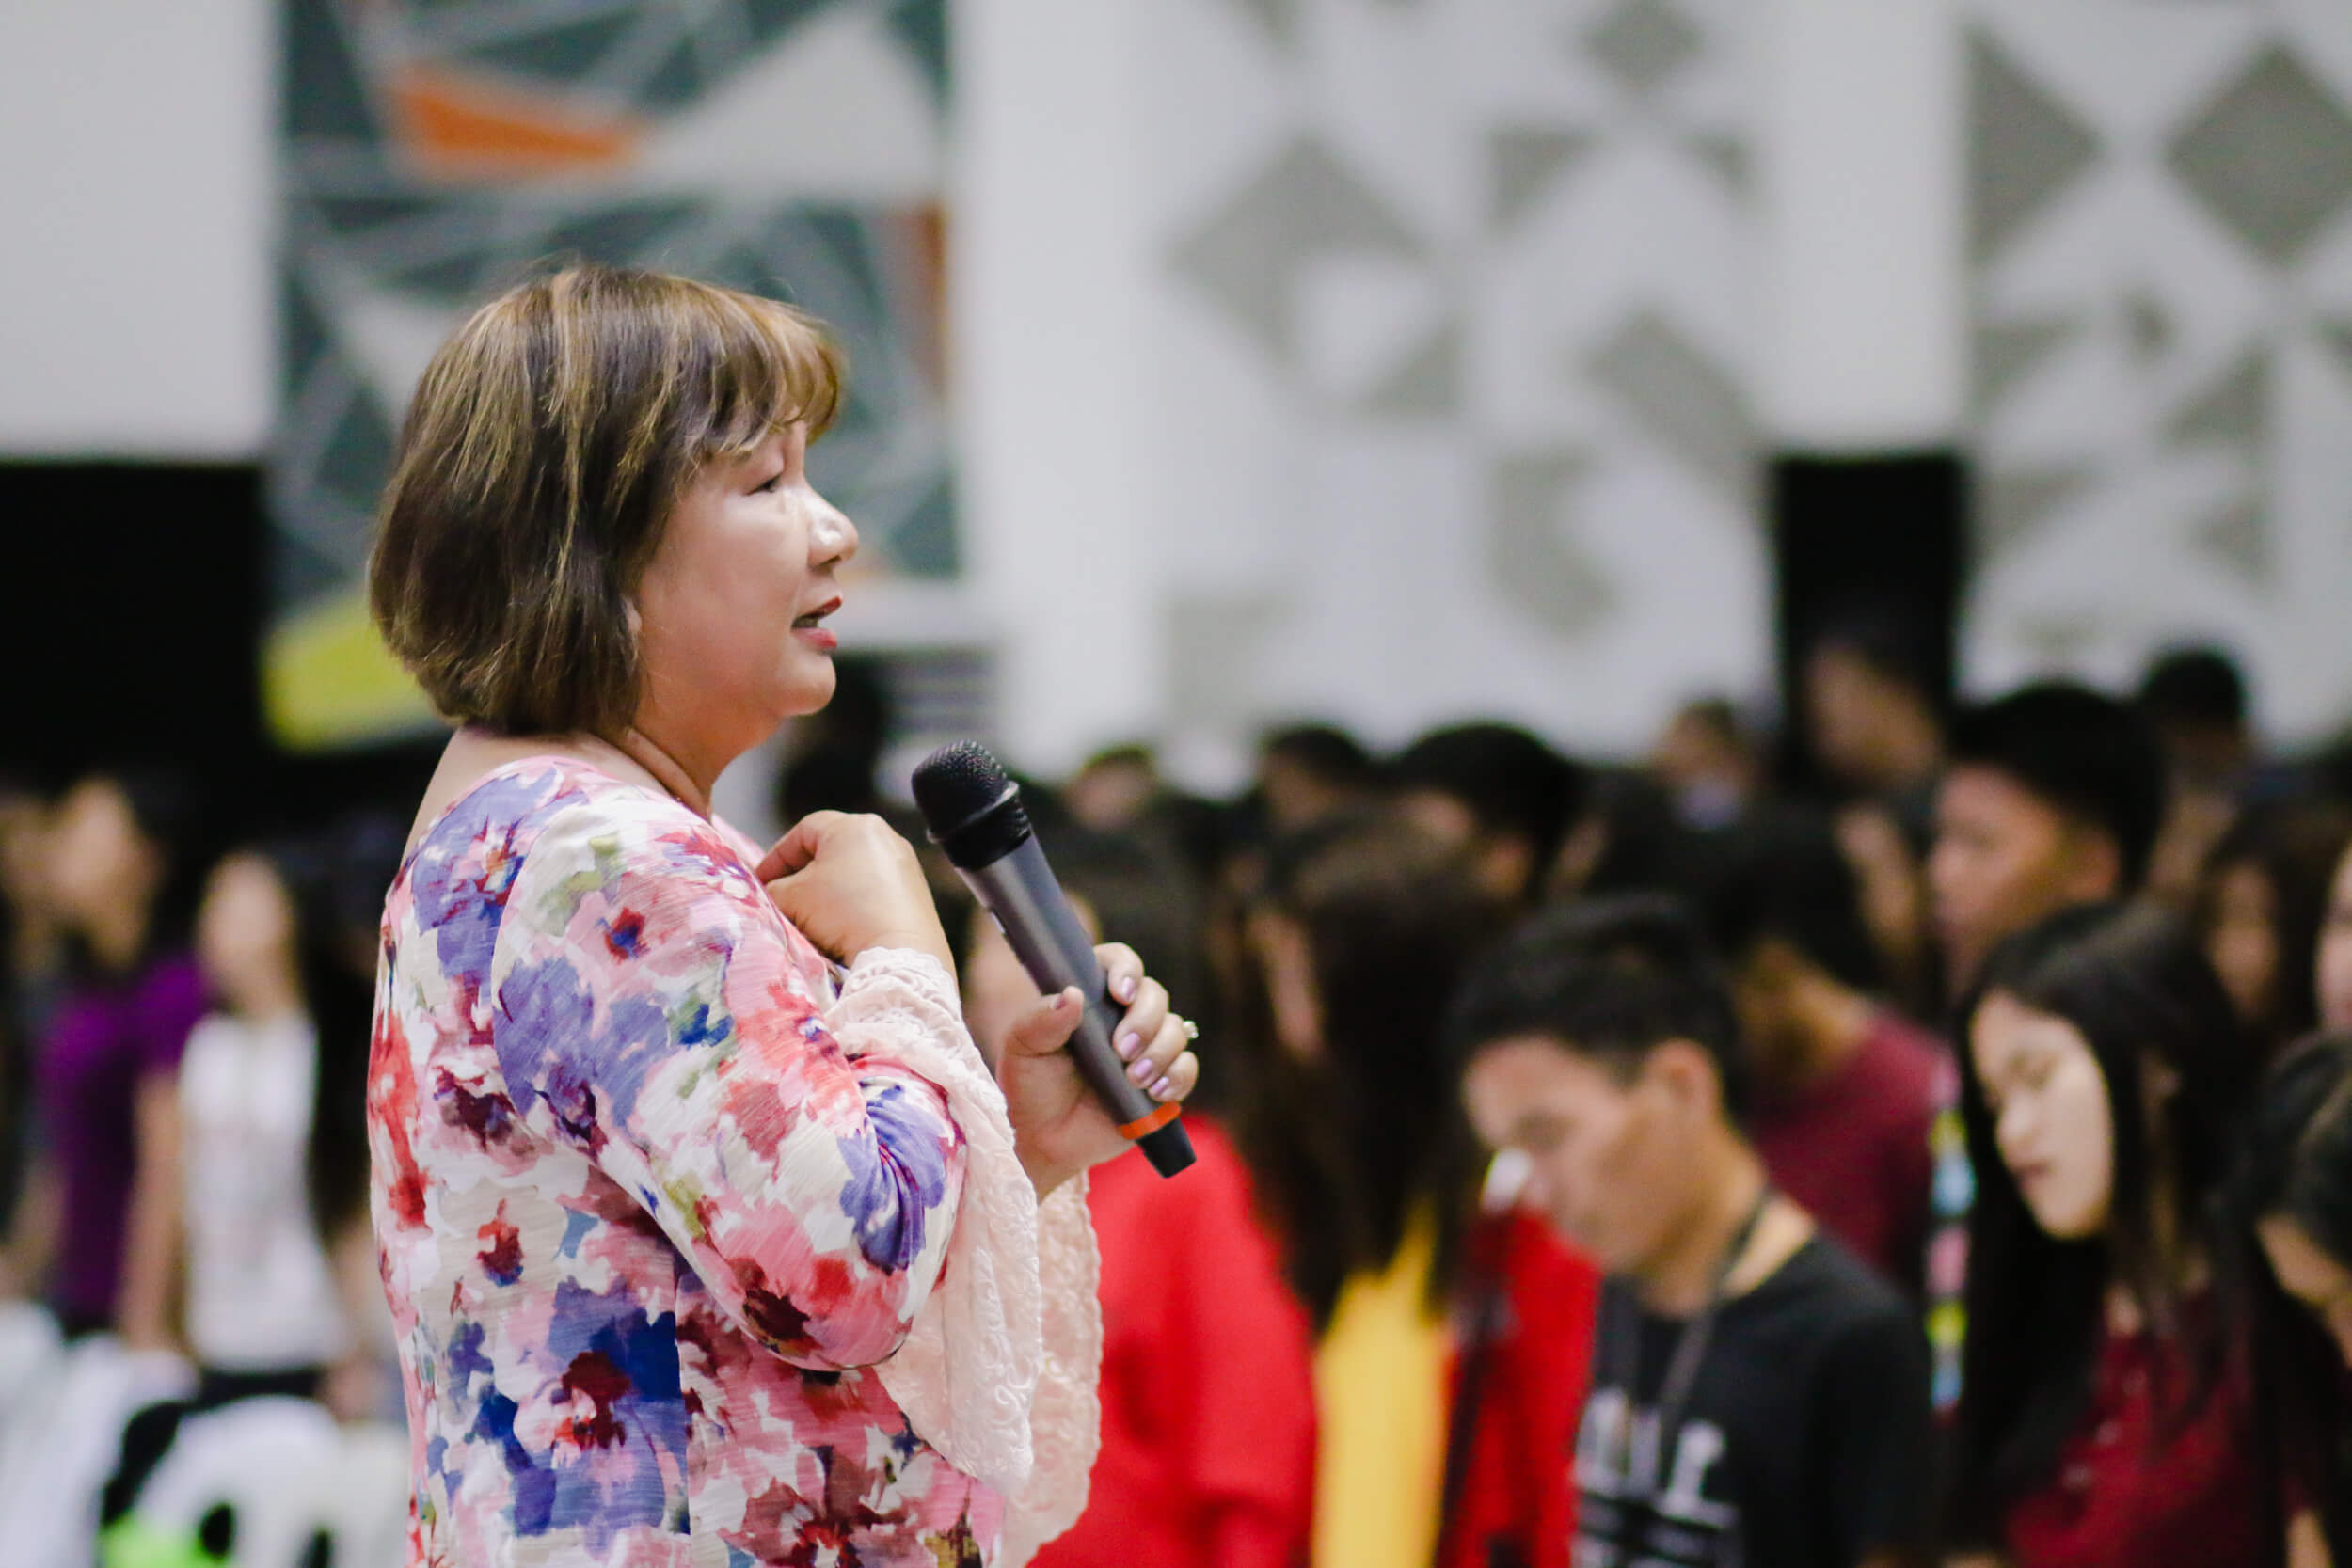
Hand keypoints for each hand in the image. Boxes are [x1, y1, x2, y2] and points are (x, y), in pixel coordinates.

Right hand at [756, 812, 954, 977]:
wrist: (899, 952)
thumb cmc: (843, 913)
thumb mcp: (792, 898)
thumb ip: (773, 889)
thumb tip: (772, 893)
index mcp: (854, 825)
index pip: (802, 832)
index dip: (775, 858)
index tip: (760, 883)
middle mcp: (885, 836)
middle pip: (829, 850)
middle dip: (800, 875)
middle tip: (782, 899)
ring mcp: (905, 863)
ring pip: (852, 872)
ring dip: (826, 892)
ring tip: (810, 918)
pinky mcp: (917, 892)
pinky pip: (874, 891)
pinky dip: (853, 904)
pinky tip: (842, 928)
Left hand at [996, 943, 1198, 1194]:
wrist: (1043, 1140)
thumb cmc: (1029, 1085)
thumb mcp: (1021, 1049)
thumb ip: (1041, 1020)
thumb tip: (1073, 995)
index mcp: (1090, 998)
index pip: (1119, 962)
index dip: (1127, 970)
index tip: (1120, 993)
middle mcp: (1123, 1016)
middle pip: (1155, 995)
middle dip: (1145, 1020)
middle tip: (1121, 1049)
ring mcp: (1146, 1048)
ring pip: (1176, 1029)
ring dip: (1160, 1051)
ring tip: (1133, 1079)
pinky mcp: (1161, 1082)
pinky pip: (1186, 1068)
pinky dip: (1177, 1076)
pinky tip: (1155, 1091)